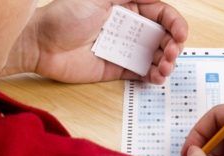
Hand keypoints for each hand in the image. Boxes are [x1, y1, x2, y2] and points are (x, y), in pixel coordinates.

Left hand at [29, 0, 186, 82]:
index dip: (175, 24)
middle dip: (173, 46)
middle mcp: (130, 30)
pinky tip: (156, 78)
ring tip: (165, 69)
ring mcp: (126, 50)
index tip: (181, 34)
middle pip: (163, 37)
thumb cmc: (65, 17)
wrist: (42, 45)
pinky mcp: (119, 69)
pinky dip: (153, 76)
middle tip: (171, 54)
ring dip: (166, 63)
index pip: (161, 15)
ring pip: (155, 56)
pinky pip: (142, 73)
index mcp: (129, 9)